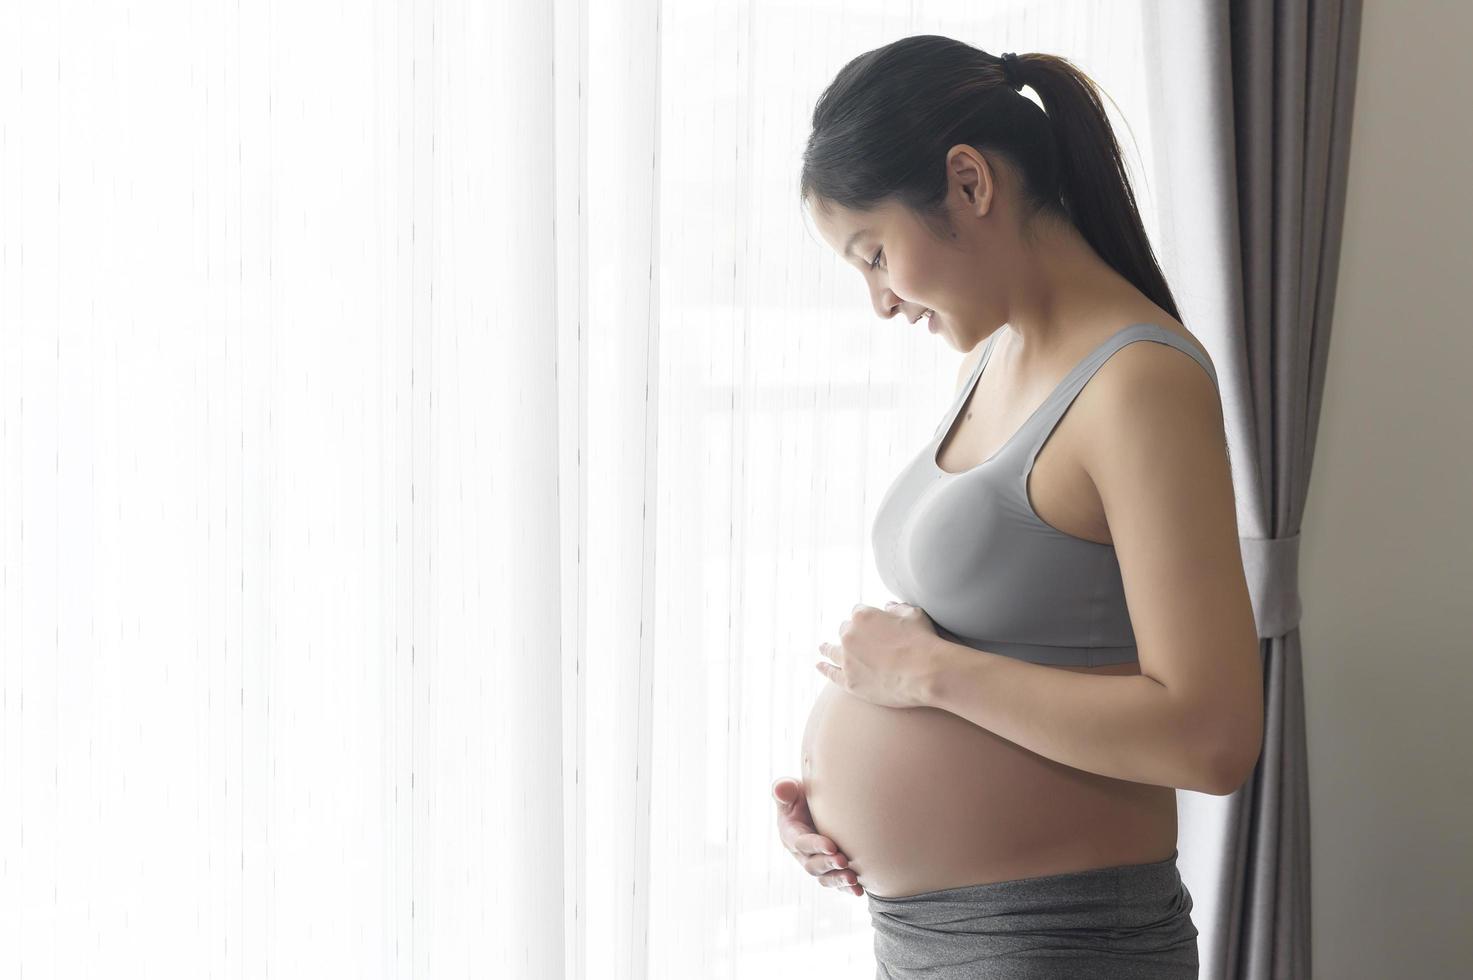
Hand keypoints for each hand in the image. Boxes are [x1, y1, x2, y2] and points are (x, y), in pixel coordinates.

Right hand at [772, 777, 862, 896]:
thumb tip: (781, 787)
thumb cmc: (803, 796)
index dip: (815, 845)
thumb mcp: (792, 790)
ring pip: (825, 878)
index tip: (832, 846)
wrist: (817, 807)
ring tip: (853, 879)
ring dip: (838, 880)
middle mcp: (802, 853)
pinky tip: (859, 891)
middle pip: (812, 865)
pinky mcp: (830, 870)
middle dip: (828, 865)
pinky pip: (837, 884)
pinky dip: (847, 889)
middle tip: (843, 861)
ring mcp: (817, 863)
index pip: (801, 842)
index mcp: (791, 834)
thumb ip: (785, 789)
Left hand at [815, 601, 940, 708]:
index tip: (871, 625)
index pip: (857, 613)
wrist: (927, 673)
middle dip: (851, 633)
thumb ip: (898, 608)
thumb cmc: (924, 641)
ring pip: (832, 650)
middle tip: (857, 640)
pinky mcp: (850, 682)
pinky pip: (832, 673)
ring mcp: (847, 660)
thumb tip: (888, 606)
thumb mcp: (914, 614)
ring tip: (823, 648)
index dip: (865, 619)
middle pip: (844, 631)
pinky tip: (820, 666)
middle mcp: (849, 635)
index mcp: (862, 616)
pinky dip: (825, 669)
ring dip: (828, 648)